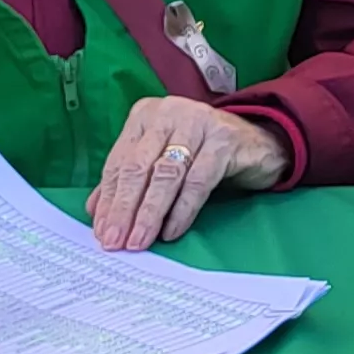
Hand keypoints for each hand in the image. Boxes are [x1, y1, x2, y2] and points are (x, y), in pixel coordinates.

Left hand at [86, 98, 285, 249]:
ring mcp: (198, 122)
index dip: (108, 199)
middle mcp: (169, 112)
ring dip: (149, 212)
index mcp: (146, 115)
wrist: (258, 143)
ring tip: (139, 240)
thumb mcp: (162, 160)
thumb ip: (131, 180)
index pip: (119, 161)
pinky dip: (182, 209)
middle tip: (114, 241)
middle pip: (138, 166)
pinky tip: (171, 231)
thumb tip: (96, 210)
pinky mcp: (223, 139)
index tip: (101, 231)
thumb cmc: (202, 153)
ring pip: (166, 174)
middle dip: (123, 208)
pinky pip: (198, 181)